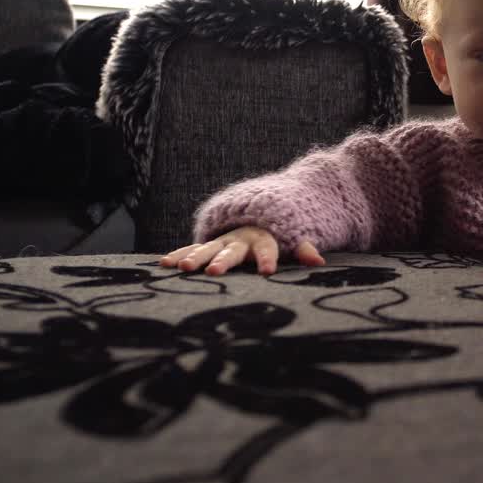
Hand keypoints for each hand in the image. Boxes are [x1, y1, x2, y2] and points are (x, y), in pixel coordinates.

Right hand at [159, 226, 325, 275]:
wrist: (262, 211)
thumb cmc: (280, 234)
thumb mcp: (294, 240)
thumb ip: (304, 249)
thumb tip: (318, 262)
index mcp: (264, 238)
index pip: (267, 248)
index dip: (268, 259)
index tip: (268, 272)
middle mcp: (240, 238)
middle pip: (232, 250)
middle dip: (223, 260)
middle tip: (213, 272)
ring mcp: (222, 240)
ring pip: (207, 248)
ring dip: (195, 257)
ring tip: (183, 269)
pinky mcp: (209, 244)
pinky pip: (191, 249)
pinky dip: (179, 255)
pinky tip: (163, 264)